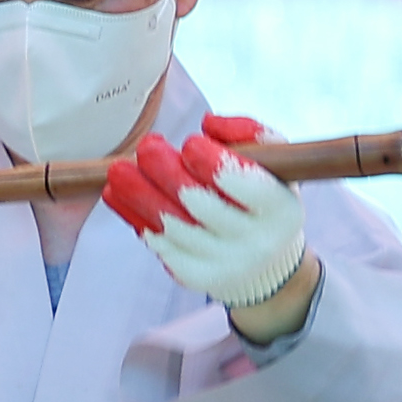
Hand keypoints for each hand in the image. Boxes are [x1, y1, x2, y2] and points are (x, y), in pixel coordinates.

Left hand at [105, 116, 309, 314]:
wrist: (267, 262)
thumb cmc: (264, 195)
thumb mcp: (273, 162)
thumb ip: (248, 132)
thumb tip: (208, 123)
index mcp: (282, 209)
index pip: (249, 186)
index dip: (214, 163)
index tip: (190, 142)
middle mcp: (258, 242)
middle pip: (202, 206)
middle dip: (168, 173)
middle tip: (147, 148)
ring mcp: (228, 265)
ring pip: (175, 228)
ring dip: (140, 196)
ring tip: (119, 172)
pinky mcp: (200, 278)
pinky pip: (164, 249)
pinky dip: (140, 221)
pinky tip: (123, 199)